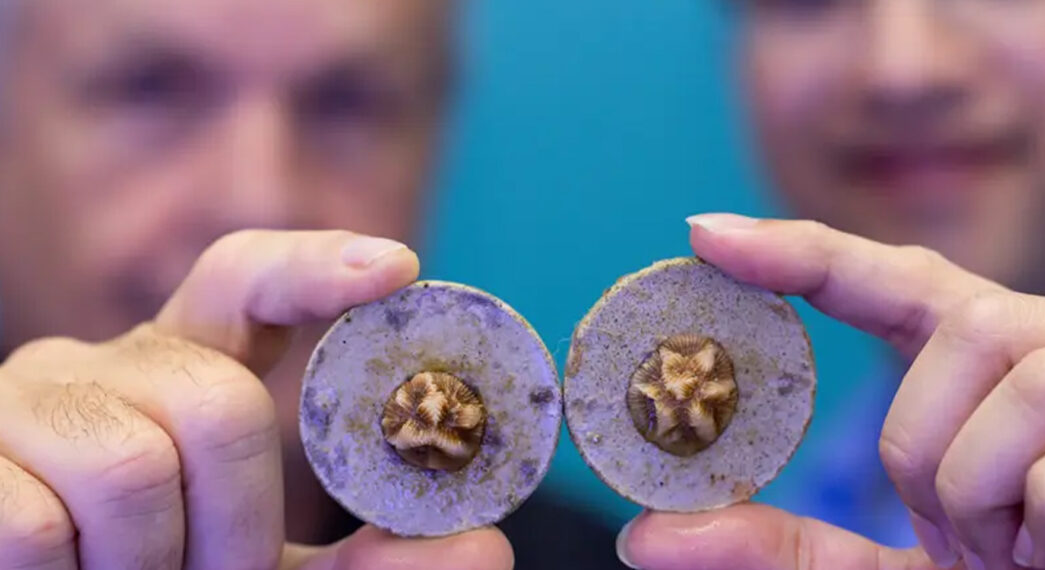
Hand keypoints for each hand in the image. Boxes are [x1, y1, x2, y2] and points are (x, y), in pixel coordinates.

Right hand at [0, 230, 512, 569]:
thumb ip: (367, 564)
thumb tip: (487, 550)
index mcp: (182, 371)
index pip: (244, 280)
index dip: (313, 266)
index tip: (396, 268)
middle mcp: (102, 364)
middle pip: (219, 400)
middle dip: (239, 521)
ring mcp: (24, 405)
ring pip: (135, 463)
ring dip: (158, 563)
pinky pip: (37, 525)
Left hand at [618, 214, 1044, 569]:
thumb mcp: (898, 568)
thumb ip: (790, 550)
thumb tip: (642, 536)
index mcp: (996, 367)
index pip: (896, 278)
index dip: (802, 250)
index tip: (702, 234)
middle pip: (960, 326)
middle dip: (927, 447)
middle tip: (963, 535)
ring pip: (1021, 379)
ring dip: (988, 493)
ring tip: (1024, 552)